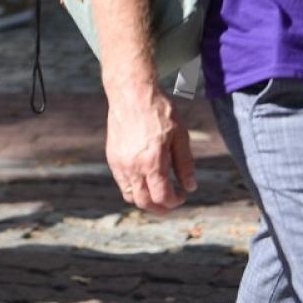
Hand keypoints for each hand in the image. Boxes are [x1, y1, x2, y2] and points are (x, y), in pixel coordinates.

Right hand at [105, 86, 196, 213]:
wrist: (132, 94)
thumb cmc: (159, 112)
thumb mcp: (180, 136)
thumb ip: (185, 164)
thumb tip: (190, 187)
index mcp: (152, 162)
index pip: (162, 197)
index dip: (174, 202)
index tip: (182, 195)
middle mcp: (133, 166)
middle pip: (144, 202)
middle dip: (160, 208)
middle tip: (171, 202)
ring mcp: (119, 163)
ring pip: (130, 196)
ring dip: (145, 200)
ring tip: (157, 192)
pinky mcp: (112, 157)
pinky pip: (122, 182)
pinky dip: (134, 188)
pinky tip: (145, 178)